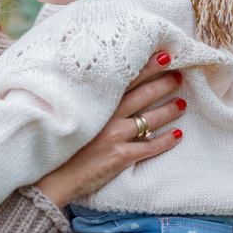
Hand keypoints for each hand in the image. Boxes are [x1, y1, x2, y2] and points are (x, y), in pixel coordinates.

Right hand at [36, 52, 185, 206]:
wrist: (50, 177)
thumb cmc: (58, 144)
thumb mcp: (71, 115)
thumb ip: (88, 102)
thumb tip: (102, 90)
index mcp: (96, 103)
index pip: (127, 78)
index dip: (147, 66)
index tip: (164, 56)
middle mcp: (108, 116)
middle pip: (143, 95)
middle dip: (164, 84)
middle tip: (179, 76)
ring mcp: (115, 136)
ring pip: (151, 119)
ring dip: (169, 110)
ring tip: (182, 103)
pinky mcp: (120, 157)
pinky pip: (149, 147)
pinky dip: (166, 141)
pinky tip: (177, 135)